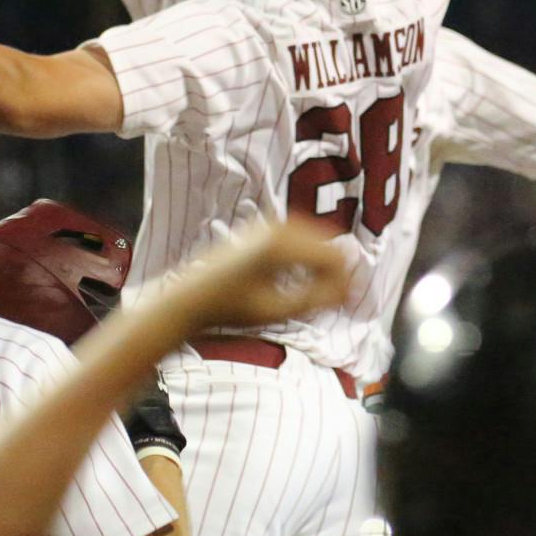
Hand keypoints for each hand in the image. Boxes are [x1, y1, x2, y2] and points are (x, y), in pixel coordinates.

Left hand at [170, 217, 349, 330]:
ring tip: (325, 288)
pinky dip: (310, 252)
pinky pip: (300, 234)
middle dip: (338, 269)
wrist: (189, 297)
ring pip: (316, 236)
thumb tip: (346, 293)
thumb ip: (314, 301)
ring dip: (324, 260)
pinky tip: (305, 275)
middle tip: (342, 296)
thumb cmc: (228, 307)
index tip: (346, 302)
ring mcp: (268, 225)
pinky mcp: (262, 228)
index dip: (344, 280)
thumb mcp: (275, 311)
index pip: (332, 257)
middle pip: (327, 242)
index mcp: (281, 246)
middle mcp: (276, 228)